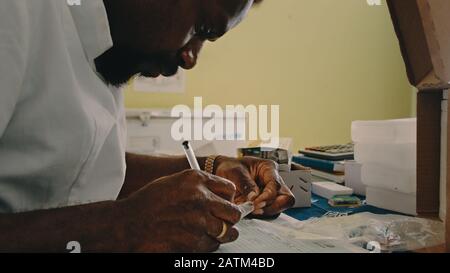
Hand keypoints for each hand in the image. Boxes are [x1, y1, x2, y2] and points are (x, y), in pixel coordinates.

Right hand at [118, 169, 240, 252]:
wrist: (127, 224)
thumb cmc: (148, 203)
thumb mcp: (174, 182)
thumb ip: (199, 186)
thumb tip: (221, 197)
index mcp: (195, 179)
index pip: (230, 189)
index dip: (228, 199)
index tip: (224, 204)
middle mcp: (200, 197)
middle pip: (234, 212)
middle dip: (230, 218)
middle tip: (223, 221)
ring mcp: (198, 220)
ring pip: (228, 232)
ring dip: (220, 234)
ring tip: (208, 232)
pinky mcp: (194, 241)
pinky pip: (212, 245)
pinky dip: (206, 245)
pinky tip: (193, 238)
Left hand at [214, 156, 294, 217]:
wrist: (223, 172)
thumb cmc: (230, 168)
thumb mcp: (235, 171)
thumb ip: (245, 184)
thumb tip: (254, 198)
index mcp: (269, 168)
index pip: (276, 185)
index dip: (267, 197)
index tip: (255, 203)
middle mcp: (274, 181)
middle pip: (286, 198)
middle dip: (273, 207)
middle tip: (256, 210)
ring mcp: (272, 192)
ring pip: (280, 207)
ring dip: (267, 211)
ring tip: (250, 210)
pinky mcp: (266, 202)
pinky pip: (270, 211)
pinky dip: (261, 213)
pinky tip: (250, 211)